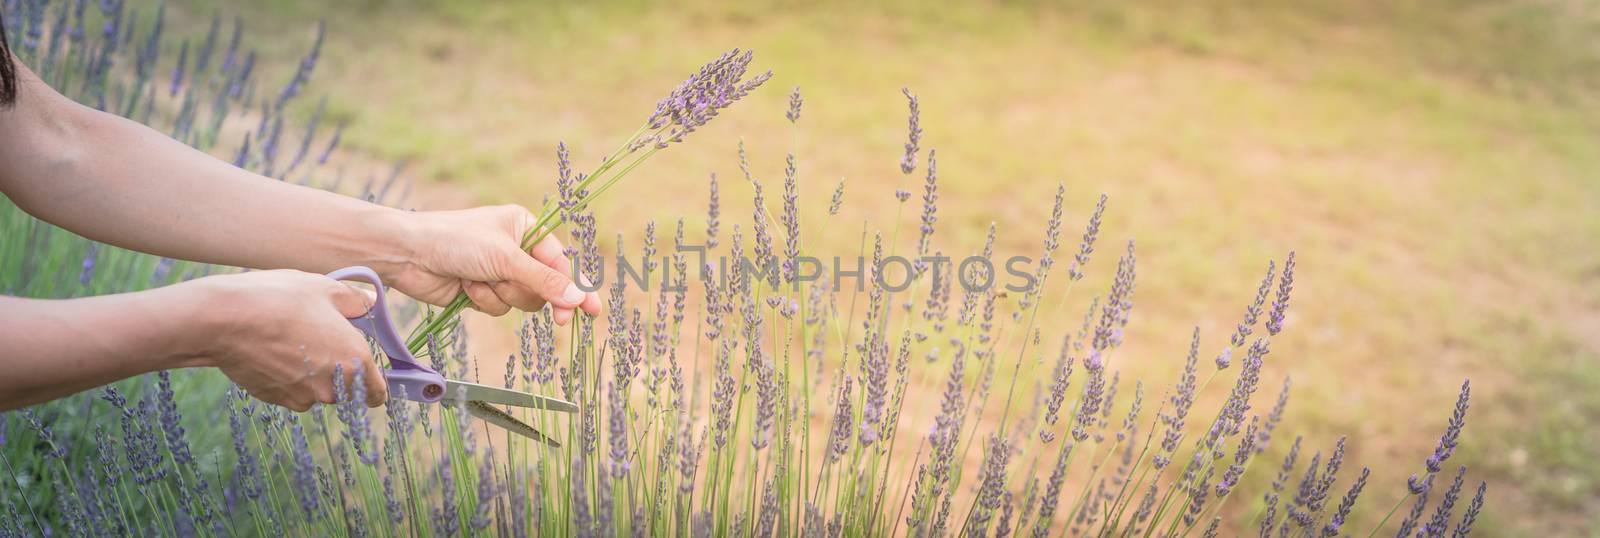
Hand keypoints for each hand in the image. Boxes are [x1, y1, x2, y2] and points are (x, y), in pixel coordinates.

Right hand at [193, 270, 387, 410]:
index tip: (364, 370)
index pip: (377, 394)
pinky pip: (290, 392)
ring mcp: (301, 397)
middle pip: (345, 390)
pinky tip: (273, 353)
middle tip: (320, 342)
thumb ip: (355, 300)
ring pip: (317, 392)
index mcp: (354, 361)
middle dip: (339, 372)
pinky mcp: (274, 399)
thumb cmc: (280, 299)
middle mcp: (332, 387)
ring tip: (292, 342)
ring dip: (311, 376)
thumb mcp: (325, 288)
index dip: (374, 384)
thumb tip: (371, 301)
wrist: (224, 320)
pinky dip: (287, 378)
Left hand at [382, 205, 601, 324]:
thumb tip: (578, 298)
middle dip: (534, 295)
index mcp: (525, 228)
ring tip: (480, 281)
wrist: (408, 254)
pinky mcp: (481, 291)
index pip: (561, 263)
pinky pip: (499, 307)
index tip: (592, 311)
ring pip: (522, 300)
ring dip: (502, 295)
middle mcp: (515, 249)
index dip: (576, 288)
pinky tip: (465, 287)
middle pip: (545, 286)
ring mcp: (498, 272)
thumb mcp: (506, 258)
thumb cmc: (456, 241)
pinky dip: (484, 301)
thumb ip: (544, 281)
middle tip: (557, 320)